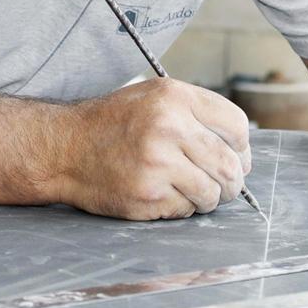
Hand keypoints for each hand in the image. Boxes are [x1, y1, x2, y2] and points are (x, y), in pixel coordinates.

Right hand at [55, 78, 250, 219]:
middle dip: (232, 180)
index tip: (236, 156)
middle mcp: (169, 127)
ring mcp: (158, 164)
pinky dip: (182, 207)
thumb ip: (198, 115)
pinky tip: (164, 193)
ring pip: (213, 193)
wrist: (66, 147)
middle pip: (230, 165)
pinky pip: (187, 210)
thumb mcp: (155, 97)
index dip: (241, 146)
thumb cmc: (113, 122)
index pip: (237, 126)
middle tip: (222, 183)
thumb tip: (241, 153)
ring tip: (192, 189)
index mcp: (175, 97)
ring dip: (209, 197)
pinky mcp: (147, 195)